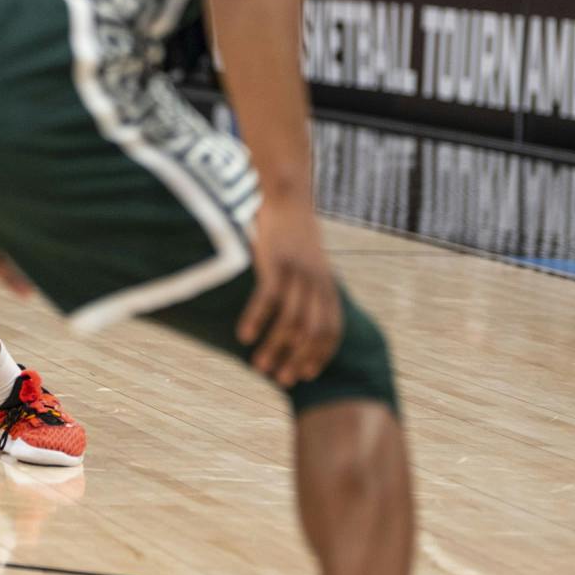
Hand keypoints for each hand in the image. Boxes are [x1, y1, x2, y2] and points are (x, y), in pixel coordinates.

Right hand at [235, 200, 342, 387]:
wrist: (287, 195)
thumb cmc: (293, 233)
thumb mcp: (309, 264)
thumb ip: (307, 290)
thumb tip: (294, 320)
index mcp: (328, 287)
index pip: (332, 331)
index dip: (319, 356)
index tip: (304, 376)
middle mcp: (318, 283)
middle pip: (312, 332)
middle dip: (297, 359)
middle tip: (280, 379)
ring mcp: (298, 272)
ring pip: (291, 320)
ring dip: (275, 347)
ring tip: (258, 366)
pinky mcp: (276, 262)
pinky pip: (269, 297)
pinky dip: (257, 319)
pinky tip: (243, 336)